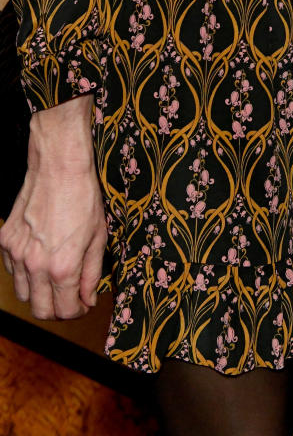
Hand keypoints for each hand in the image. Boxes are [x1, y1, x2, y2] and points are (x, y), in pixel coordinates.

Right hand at [0, 97, 106, 319]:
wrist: (59, 166)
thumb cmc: (84, 196)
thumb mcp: (98, 236)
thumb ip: (92, 273)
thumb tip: (88, 299)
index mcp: (62, 267)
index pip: (66, 310)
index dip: (78, 310)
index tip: (84, 302)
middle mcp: (35, 266)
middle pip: (41, 311)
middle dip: (58, 310)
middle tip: (71, 297)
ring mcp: (16, 254)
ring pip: (24, 294)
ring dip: (40, 294)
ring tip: (56, 278)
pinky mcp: (6, 241)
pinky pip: (12, 271)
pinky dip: (25, 274)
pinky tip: (40, 260)